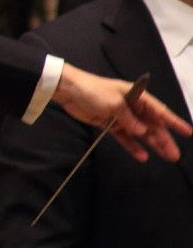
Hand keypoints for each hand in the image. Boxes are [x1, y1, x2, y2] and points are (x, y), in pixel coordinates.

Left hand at [52, 63, 192, 161]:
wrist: (68, 90)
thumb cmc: (92, 91)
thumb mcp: (114, 102)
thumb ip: (129, 118)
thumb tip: (143, 131)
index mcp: (136, 95)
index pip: (158, 110)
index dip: (173, 121)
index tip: (187, 132)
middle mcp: (131, 106)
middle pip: (151, 124)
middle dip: (163, 138)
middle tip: (174, 154)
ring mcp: (120, 115)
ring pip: (140, 132)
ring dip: (152, 143)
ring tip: (166, 157)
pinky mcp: (109, 123)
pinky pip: (124, 136)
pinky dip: (132, 145)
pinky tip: (142, 155)